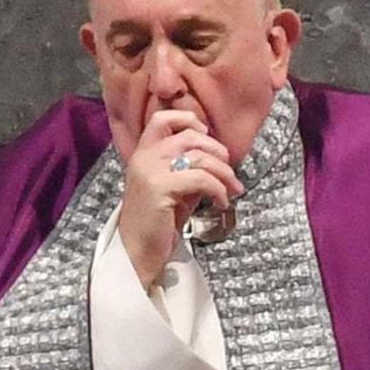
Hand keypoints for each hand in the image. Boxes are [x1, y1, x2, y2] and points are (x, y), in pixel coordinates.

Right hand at [116, 110, 243, 288]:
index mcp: (144, 152)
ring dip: (225, 174)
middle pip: (191, 136)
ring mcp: (150, 171)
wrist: (138, 252)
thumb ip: (189, 165)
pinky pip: (201, 178)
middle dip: (218, 152)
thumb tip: (220, 154)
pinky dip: (219, 190)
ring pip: (201, 157)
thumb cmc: (160, 219)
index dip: (188, 120)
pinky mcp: (159, 188)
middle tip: (230, 173)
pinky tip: (221, 203)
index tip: (207, 137)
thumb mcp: (176, 184)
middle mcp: (144, 157)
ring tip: (232, 190)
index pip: (162, 118)